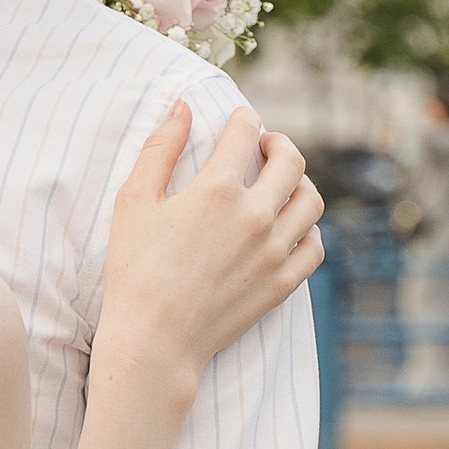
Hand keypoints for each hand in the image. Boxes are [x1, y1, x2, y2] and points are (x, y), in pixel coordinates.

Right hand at [93, 102, 323, 421]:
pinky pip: (315, 246)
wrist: (154, 341)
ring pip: (311, 201)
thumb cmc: (134, 270)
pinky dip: (309, 230)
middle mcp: (254, 216)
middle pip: (291, 160)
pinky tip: (290, 228)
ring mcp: (274, 252)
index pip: (245, 132)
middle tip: (264, 147)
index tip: (238, 121)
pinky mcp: (282, 284)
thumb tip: (182, 107)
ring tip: (280, 186)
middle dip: (278, 143)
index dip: (242, 118)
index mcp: (216, 190)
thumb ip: (159, 148)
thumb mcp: (134, 201)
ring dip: (299, 184)